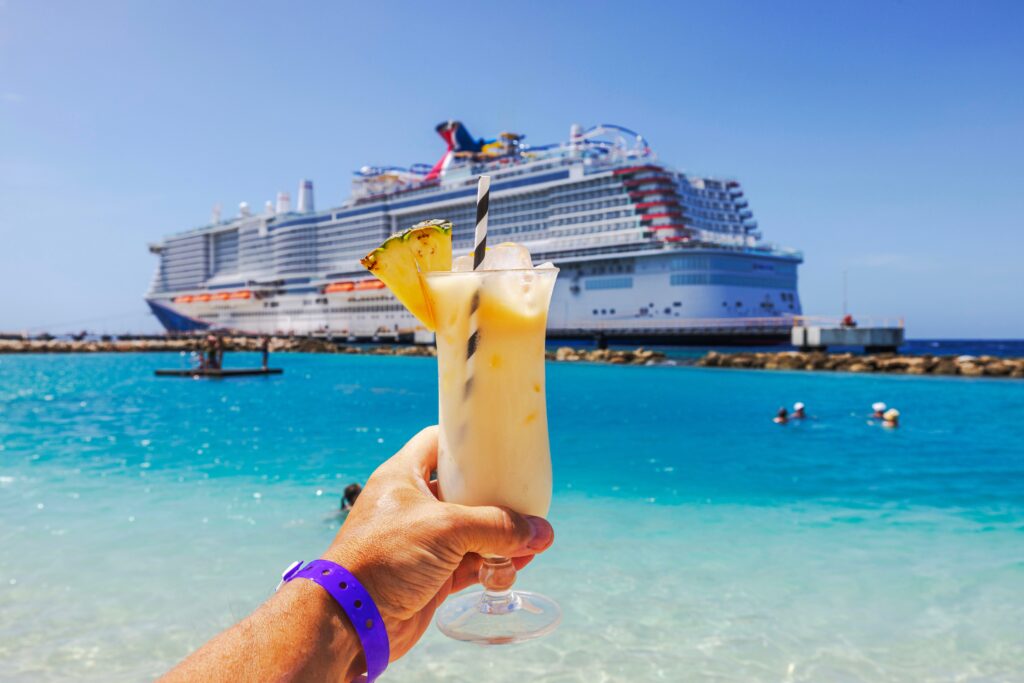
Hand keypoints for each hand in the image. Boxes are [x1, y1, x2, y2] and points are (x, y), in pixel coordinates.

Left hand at [323, 425, 554, 663]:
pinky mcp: (432, 575)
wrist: (352, 621)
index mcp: (404, 475)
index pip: (438, 442)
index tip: (501, 443)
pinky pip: (472, 563)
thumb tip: (543, 533)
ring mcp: (423, 541)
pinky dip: (493, 566)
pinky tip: (513, 569)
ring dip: (502, 539)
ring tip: (529, 547)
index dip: (468, 440)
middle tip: (529, 505)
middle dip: (499, 500)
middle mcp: (413, 504)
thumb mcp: (446, 529)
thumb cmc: (386, 557)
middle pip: (465, 489)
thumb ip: (498, 527)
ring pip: (473, 531)